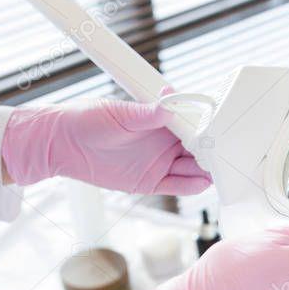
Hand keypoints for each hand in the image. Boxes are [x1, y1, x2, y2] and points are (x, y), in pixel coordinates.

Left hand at [0, 90, 211, 195]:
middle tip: (226, 156)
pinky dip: (190, 186)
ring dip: (205, 171)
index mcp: (160, 121)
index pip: (192, 125)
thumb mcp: (120, 113)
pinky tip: (202, 183)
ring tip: (220, 172)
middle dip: (212, 153)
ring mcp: (158, 162)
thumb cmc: (87, 119)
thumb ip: (147, 113)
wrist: (62, 144)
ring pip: (191, 169)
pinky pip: (175, 185)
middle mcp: (163, 141)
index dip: (207, 129)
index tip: (220, 132)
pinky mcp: (149, 181)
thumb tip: (170, 103)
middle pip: (197, 149)